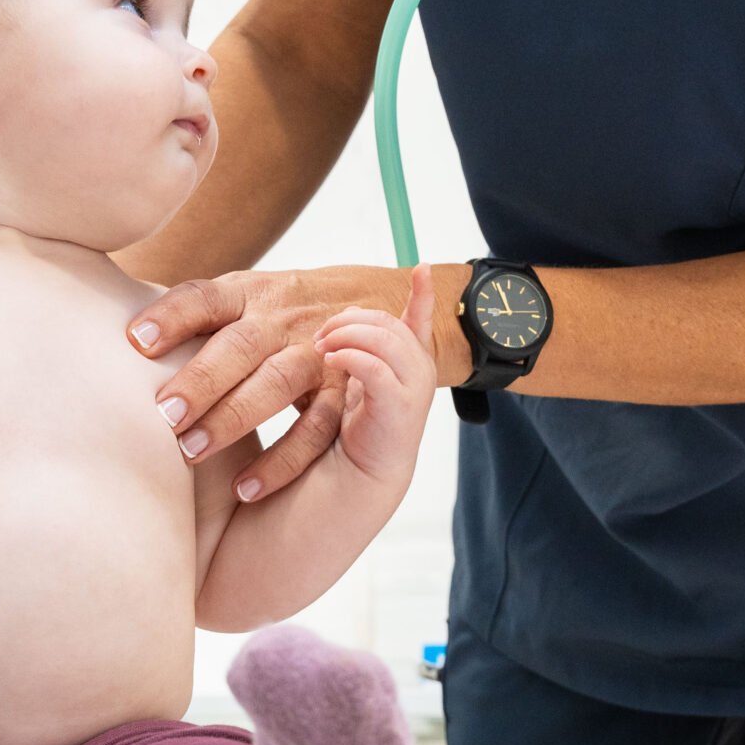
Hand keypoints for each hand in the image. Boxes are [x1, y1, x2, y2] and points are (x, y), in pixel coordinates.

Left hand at [130, 262, 459, 500]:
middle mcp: (282, 320)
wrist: (369, 305)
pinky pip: (315, 429)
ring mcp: (317, 354)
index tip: (135, 342)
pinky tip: (243, 490)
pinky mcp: (342, 392)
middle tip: (163, 417)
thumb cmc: (275, 316)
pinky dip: (281, 461)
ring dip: (234, 418)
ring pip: (277, 383)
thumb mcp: (241, 300)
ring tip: (190, 453)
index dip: (172, 316)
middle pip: (241, 344)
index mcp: (248, 294)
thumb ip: (190, 318)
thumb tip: (118, 345)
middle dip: (201, 379)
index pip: (206, 297)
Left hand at [316, 265, 437, 484]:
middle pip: (387, 323)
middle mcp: (417, 371)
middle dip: (350, 320)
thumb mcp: (356, 381)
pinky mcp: (399, 405)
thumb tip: (347, 316)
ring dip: (346, 335)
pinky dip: (350, 357)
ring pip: (383, 338)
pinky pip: (374, 366)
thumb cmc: (354, 427)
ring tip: (322, 348)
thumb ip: (357, 349)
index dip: (423, 294)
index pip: (420, 320)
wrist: (356, 476)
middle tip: (321, 334)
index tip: (422, 268)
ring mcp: (413, 387)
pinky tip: (330, 361)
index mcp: (408, 363)